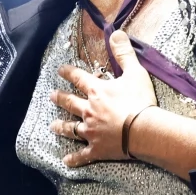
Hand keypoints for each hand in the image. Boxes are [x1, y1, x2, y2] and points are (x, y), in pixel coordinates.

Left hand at [50, 29, 157, 167]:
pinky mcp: (97, 149)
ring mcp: (91, 131)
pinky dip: (74, 159)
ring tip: (52, 126)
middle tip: (51, 96)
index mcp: (97, 91)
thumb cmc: (140, 101)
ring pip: (71, 129)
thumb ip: (124, 53)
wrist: (144, 130)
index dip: (69, 72)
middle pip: (70, 103)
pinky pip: (82, 155)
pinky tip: (66, 162)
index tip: (60, 70)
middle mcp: (89, 110)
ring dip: (61, 127)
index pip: (79, 78)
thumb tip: (116, 32)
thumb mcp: (135, 72)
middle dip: (60, 98)